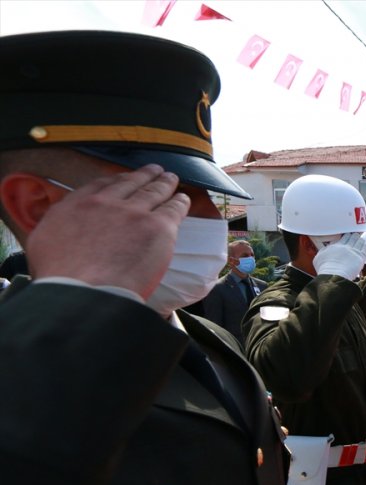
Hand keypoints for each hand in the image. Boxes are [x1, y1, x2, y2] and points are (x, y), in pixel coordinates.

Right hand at [27, 164, 189, 298]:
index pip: (100, 185)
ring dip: (164, 183)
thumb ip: (54, 228)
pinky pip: (173, 209)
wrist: (85, 292)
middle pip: (130, 183)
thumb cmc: (60, 277)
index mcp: (76, 206)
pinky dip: (180, 202)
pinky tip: (184, 200)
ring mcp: (133, 213)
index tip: (125, 178)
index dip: (117, 180)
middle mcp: (106, 203)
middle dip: (144, 175)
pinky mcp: (157, 227)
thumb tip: (57, 229)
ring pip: (153, 192)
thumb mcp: (41, 244)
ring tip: (171, 179)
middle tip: (155, 171)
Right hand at [314, 233, 365, 279]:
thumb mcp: (319, 257)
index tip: (348, 235)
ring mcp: (353, 251)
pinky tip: (365, 246)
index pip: (344, 237)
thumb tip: (326, 248)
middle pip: (352, 237)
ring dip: (360, 240)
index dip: (347, 235)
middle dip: (354, 236)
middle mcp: (345, 246)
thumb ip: (323, 251)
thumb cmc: (325, 269)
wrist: (334, 275)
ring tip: (361, 240)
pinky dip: (365, 246)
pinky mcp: (360, 257)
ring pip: (359, 241)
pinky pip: (365, 248)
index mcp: (336, 245)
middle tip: (356, 235)